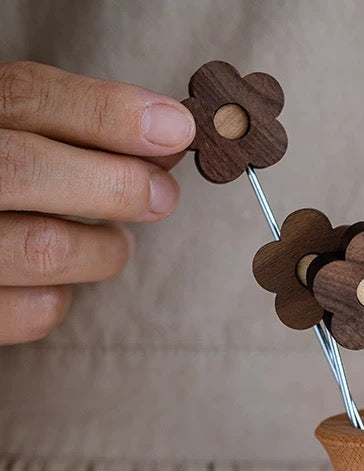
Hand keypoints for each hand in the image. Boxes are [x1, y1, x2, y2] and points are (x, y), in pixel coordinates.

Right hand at [0, 61, 194, 343]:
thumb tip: (168, 134)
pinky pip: (36, 309)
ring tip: (115, 241)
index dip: (106, 113)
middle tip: (163, 195)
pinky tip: (57, 281)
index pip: (25, 97)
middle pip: (26, 170)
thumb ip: (74, 130)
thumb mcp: (17, 140)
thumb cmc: (4, 185)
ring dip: (104, 248)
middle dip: (116, 183)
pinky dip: (61, 295)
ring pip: (44, 249)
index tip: (175, 127)